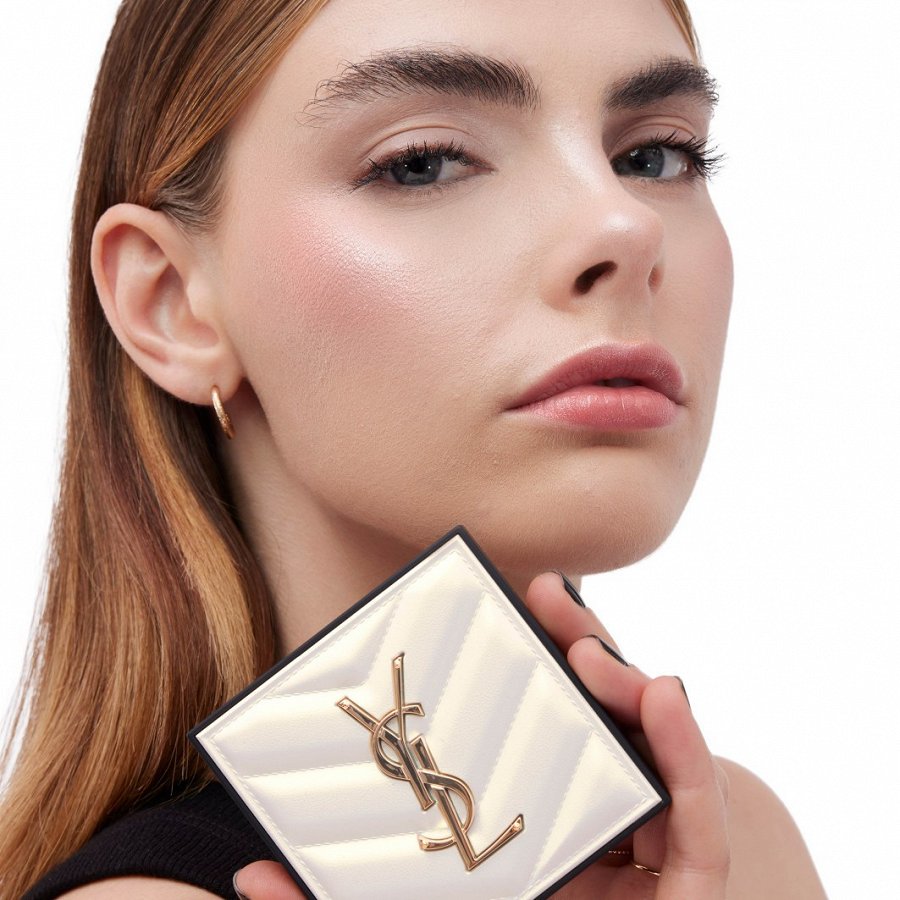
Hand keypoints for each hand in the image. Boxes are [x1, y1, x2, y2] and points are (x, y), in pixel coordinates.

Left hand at [233, 571, 729, 899]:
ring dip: (632, 686)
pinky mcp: (691, 889)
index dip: (532, 665)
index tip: (511, 604)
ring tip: (592, 652)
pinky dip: (689, 754)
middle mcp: (590, 832)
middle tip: (549, 597)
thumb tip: (248, 877)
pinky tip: (664, 697)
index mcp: (530, 833)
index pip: (540, 734)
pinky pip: (701, 820)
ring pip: (652, 754)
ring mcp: (644, 857)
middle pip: (599, 726)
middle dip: (582, 651)